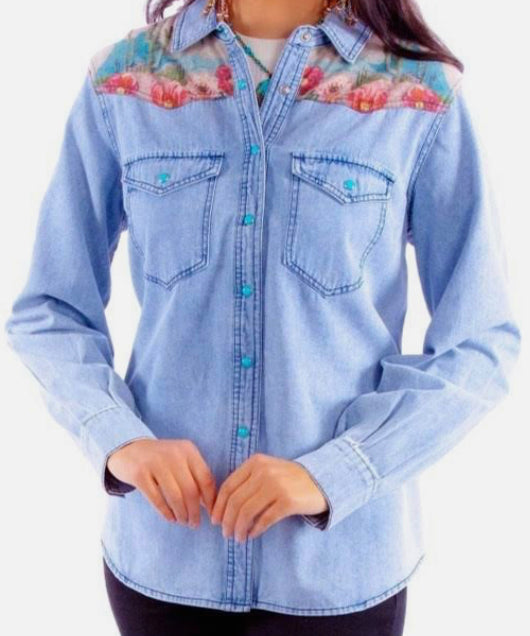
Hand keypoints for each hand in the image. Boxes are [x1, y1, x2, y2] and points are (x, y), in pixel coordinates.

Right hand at [106, 439, 216, 526]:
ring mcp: (155, 463)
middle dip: (195, 511)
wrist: (129, 449)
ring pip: (175, 496)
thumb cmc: (162, 459)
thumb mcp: (181, 459)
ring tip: (183, 521)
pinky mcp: (140, 474)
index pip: (206, 478)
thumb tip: (210, 505)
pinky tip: (170, 518)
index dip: (210, 500)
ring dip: (181, 514)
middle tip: (194, 524)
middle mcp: (174, 454)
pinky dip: (166, 512)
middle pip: (191, 490)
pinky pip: (157, 499)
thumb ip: (195, 476)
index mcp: (188, 450)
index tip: (211, 514)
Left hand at [210, 453, 328, 541]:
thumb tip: (221, 507)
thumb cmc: (288, 479)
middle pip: (235, 501)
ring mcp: (276, 486)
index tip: (215, 521)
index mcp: (255, 462)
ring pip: (247, 512)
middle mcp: (264, 472)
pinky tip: (252, 535)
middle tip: (226, 534)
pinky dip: (255, 530)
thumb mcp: (267, 471)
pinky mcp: (288, 501)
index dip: (218, 506)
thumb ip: (247, 482)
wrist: (321, 480)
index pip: (228, 486)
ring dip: (239, 529)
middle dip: (227, 521)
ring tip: (238, 538)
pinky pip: (264, 519)